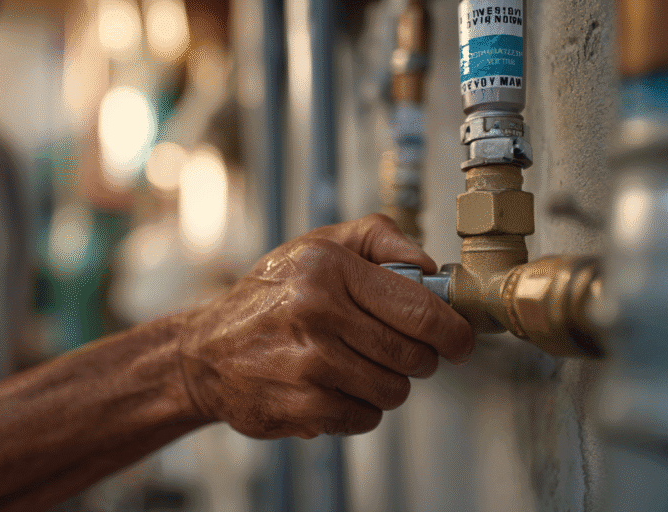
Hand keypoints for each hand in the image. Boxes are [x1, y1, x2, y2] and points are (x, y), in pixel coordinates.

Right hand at [178, 214, 473, 438]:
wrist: (207, 351)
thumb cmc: (271, 295)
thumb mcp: (318, 245)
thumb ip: (379, 238)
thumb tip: (431, 268)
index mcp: (326, 268)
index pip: (420, 310)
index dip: (454, 332)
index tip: (460, 341)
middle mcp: (316, 312)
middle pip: (413, 356)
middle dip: (420, 359)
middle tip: (403, 352)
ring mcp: (308, 363)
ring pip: (394, 391)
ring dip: (387, 384)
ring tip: (357, 367)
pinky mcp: (301, 406)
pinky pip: (365, 417)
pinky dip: (359, 408)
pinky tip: (334, 388)